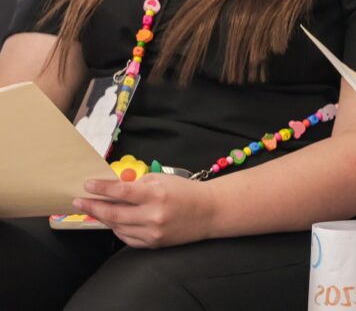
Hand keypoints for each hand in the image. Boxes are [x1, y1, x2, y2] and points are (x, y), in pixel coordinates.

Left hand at [73, 174, 216, 247]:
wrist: (209, 212)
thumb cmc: (186, 192)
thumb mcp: (163, 180)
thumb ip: (138, 184)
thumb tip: (113, 188)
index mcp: (157, 195)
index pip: (121, 192)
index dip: (101, 188)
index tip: (87, 185)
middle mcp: (153, 215)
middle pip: (114, 213)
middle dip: (93, 206)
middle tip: (79, 201)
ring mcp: (153, 232)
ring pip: (117, 227)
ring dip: (103, 218)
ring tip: (94, 210)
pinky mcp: (153, 244)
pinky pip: (127, 237)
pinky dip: (117, 228)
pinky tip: (113, 221)